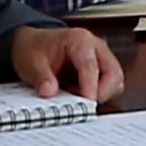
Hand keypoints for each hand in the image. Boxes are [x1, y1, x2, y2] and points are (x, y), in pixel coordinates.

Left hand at [7, 22, 130, 103]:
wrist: (33, 45)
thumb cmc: (35, 48)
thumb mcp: (31, 62)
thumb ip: (40, 77)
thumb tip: (50, 91)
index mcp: (80, 39)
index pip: (90, 64)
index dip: (90, 85)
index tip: (87, 101)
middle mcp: (95, 47)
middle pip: (113, 73)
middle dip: (102, 92)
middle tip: (83, 105)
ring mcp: (100, 59)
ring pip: (115, 81)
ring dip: (101, 94)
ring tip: (76, 99)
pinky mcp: (100, 71)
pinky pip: (109, 86)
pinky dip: (98, 95)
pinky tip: (79, 97)